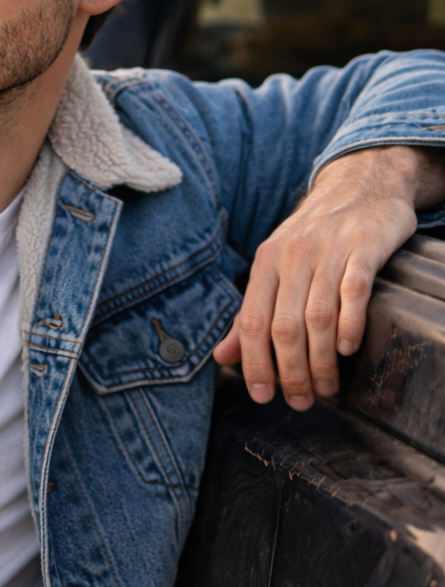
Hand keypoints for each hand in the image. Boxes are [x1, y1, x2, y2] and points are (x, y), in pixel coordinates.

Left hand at [213, 146, 444, 409]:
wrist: (360, 186)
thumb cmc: (315, 236)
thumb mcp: (276, 267)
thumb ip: (253, 313)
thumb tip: (222, 357)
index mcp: (265, 263)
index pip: (252, 321)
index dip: (254, 362)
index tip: (262, 395)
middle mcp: (292, 256)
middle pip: (284, 326)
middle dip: (291, 371)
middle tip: (301, 401)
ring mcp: (328, 250)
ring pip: (317, 316)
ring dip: (321, 360)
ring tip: (327, 388)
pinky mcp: (364, 246)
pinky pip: (353, 290)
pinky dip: (350, 323)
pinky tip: (348, 349)